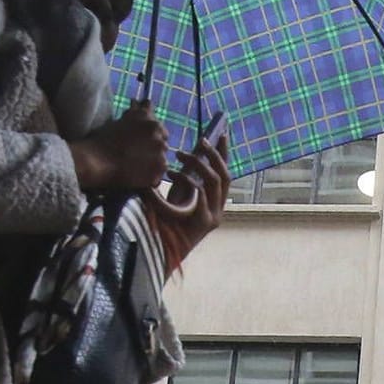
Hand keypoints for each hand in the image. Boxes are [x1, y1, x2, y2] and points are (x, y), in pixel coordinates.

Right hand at [68, 102, 169, 192]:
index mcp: (150, 120)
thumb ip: (136, 112)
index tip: (138, 145)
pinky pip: (158, 177)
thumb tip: (144, 102)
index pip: (159, 129)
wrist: (95, 160)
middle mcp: (158, 133)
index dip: (149, 138)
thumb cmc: (102, 140)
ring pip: (161, 160)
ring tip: (133, 168)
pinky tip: (135, 178)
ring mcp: (160, 151)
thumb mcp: (121, 121)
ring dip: (152, 164)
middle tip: (135, 157)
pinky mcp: (158, 169)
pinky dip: (149, 179)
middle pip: (163, 144)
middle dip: (152, 149)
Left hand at [143, 134, 230, 266]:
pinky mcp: (206, 223)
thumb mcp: (177, 194)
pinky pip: (202, 196)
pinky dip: (189, 182)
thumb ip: (187, 177)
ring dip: (198, 164)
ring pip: (215, 182)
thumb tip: (189, 154)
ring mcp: (214, 216)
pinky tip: (174, 175)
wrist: (159, 249)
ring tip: (179, 155)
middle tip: (200, 141)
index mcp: (214, 201)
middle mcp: (218, 208)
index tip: (221, 134)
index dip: (224, 153)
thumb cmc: (165, 222)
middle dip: (214, 155)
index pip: (224, 172)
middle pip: (225, 175)